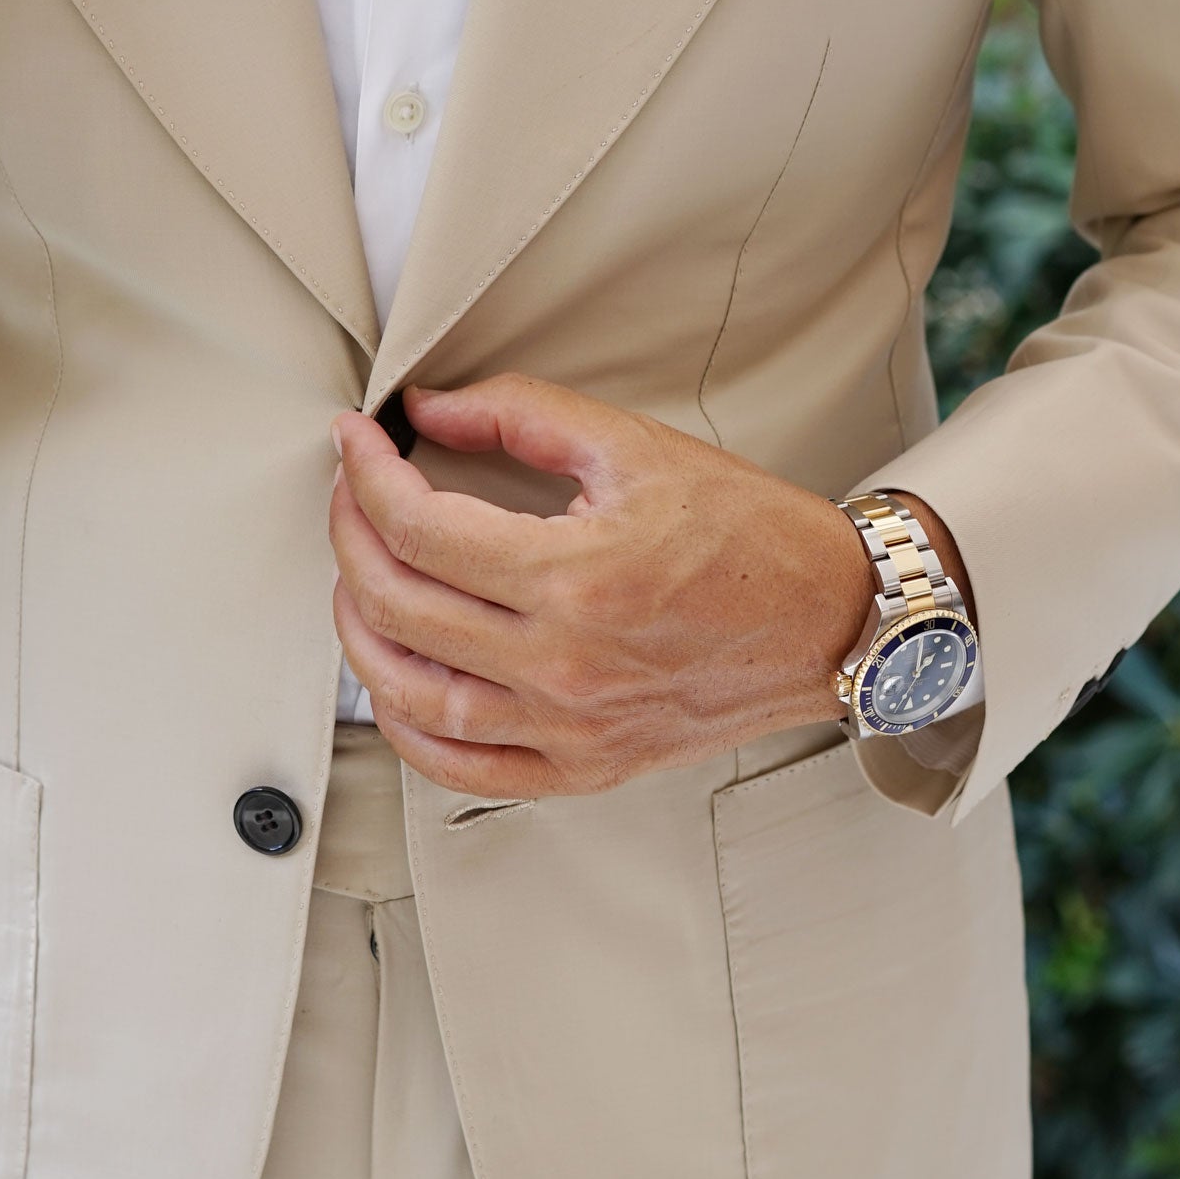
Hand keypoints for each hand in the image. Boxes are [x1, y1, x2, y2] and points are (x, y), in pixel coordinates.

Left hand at [328, 375, 969, 798]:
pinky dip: (406, 727)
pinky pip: (462, 769)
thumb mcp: (636, 447)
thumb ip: (521, 414)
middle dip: (349, 536)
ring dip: (360, 631)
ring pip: (411, 694)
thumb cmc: (748, 535)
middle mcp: (564, 664)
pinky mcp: (582, 767)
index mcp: (576, 577)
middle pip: (397, 605)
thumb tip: (425, 409)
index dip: (366, 475)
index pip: (418, 527)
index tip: (356, 442)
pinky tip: (393, 679)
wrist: (830, 621)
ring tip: (356, 578)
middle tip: (349, 495)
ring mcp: (569, 728)